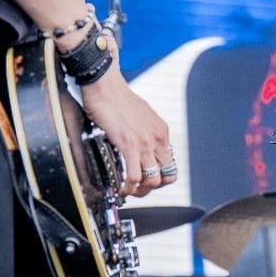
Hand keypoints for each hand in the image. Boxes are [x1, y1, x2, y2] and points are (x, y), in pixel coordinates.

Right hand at [77, 66, 174, 197]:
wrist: (105, 85)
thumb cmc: (117, 98)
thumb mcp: (141, 116)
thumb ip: (143, 132)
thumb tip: (138, 146)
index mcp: (161, 131)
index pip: (170, 164)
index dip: (159, 177)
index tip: (145, 179)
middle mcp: (158, 138)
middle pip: (167, 176)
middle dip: (152, 188)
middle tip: (137, 188)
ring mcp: (145, 143)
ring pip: (153, 181)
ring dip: (140, 191)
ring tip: (128, 190)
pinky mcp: (129, 145)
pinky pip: (134, 177)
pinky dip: (128, 187)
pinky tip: (120, 187)